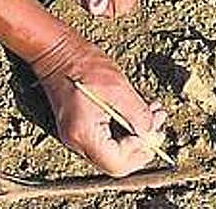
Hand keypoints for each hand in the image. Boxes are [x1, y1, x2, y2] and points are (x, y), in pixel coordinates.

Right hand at [32, 30, 167, 175]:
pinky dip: (123, 129)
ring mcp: (76, 136)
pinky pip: (105, 138)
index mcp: (83, 134)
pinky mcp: (79, 127)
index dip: (140, 151)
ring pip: (112, 151)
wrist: (57, 52)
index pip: (117, 163)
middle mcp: (76, 141)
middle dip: (141, 145)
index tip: (154, 133)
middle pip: (115, 162)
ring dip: (135, 135)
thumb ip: (138, 116)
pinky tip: (136, 112)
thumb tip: (151, 133)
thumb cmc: (83, 65)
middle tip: (158, 124)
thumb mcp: (119, 88)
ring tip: (152, 113)